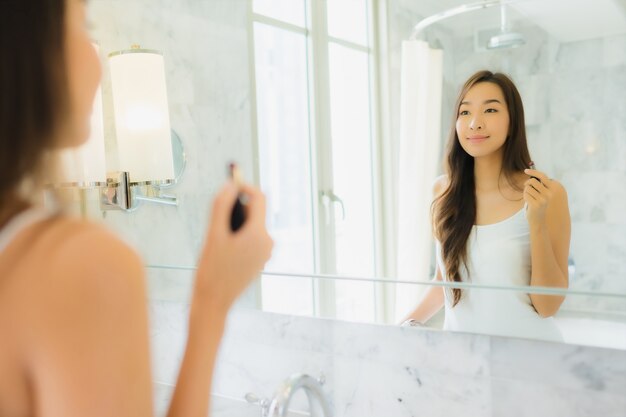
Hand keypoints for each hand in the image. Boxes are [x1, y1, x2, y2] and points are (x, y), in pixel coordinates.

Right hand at [194, 181, 273, 313]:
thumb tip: (230, 185)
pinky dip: (238, 235)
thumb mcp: (213, 234)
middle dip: (236, 208)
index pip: (259, 198)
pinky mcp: (259, 260)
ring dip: (235, 223)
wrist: (213, 303)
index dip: (244, 186)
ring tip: (217, 238)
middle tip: (216, 217)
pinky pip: (251, 238)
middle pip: (255, 211)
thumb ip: (221, 206)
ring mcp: (264, 253)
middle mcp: (267, 242)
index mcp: (259, 234)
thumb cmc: (211, 270)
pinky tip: (222, 249)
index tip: (229, 185)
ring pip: (251, 225)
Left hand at [523, 169, 552, 226]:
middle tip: (526, 186)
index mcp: (552, 190)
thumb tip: (532, 176)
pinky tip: (528, 202)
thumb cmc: (539, 204)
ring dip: (526, 191)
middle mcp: (549, 194)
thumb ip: (539, 186)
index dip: (533, 172)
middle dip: (527, 183)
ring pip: (528, 188)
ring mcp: (543, 199)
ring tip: (529, 197)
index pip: (543, 176)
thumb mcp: (541, 193)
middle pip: (533, 181)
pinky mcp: (536, 204)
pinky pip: (526, 195)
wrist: (539, 219)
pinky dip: (525, 197)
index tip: (525, 170)